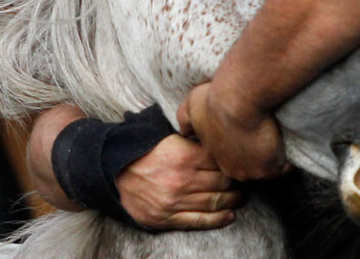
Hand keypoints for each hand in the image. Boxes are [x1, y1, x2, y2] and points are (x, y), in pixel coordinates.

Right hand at [116, 133, 242, 229]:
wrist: (114, 174)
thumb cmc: (144, 154)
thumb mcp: (169, 139)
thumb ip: (193, 142)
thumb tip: (218, 141)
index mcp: (184, 156)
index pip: (220, 161)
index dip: (233, 162)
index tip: (240, 162)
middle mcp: (183, 179)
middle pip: (222, 183)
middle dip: (237, 183)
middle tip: (245, 181)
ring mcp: (176, 201)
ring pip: (215, 202)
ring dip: (232, 200)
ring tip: (240, 197)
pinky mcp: (168, 218)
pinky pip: (200, 221)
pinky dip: (218, 220)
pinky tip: (230, 215)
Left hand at [177, 83, 291, 181]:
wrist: (239, 97)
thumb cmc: (214, 99)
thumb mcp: (192, 107)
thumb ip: (186, 119)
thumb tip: (184, 130)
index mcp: (216, 157)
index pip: (231, 161)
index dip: (241, 148)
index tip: (247, 135)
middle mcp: (233, 169)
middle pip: (249, 169)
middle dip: (256, 157)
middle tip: (263, 137)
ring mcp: (253, 172)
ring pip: (266, 169)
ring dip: (272, 157)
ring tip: (276, 140)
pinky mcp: (272, 168)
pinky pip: (285, 167)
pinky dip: (287, 158)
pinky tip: (286, 143)